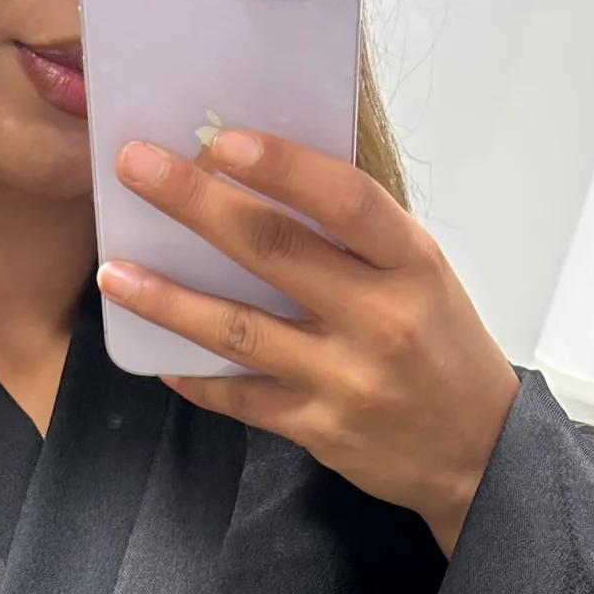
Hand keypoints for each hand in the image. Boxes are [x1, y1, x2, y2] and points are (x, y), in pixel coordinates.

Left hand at [96, 130, 520, 557]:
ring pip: (241, 331)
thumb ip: (356, 238)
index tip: (224, 140)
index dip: (284, 167)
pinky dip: (195, 376)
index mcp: (411, 264)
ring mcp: (344, 380)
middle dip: (196, 204)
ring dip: (169, 299)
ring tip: (115, 273)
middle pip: (274, 253)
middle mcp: (378, 319)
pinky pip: (242, 398)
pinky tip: (155, 357)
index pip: (346, 201)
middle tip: (135, 168)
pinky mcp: (318, 430)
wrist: (478, 453)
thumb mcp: (421, 275)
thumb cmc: (442, 346)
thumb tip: (263, 182)